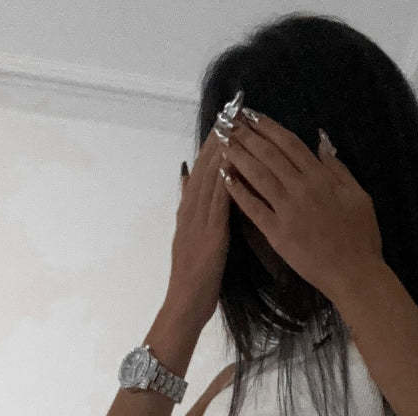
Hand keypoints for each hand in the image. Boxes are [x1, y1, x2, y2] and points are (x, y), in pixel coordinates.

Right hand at [168, 115, 233, 322]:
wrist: (185, 304)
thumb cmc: (194, 278)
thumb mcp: (189, 237)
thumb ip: (187, 207)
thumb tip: (185, 178)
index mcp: (188, 211)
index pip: (200, 169)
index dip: (211, 144)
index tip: (223, 120)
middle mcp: (191, 211)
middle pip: (204, 167)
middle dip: (217, 138)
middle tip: (229, 110)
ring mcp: (198, 222)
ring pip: (209, 179)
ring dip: (220, 151)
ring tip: (231, 124)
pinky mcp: (209, 235)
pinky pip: (217, 203)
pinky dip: (224, 181)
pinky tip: (232, 163)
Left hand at [221, 111, 383, 301]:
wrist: (354, 274)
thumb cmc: (361, 237)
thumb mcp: (359, 195)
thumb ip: (338, 168)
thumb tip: (321, 141)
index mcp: (321, 178)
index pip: (289, 144)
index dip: (268, 127)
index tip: (252, 115)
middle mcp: (302, 189)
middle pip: (269, 155)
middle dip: (247, 135)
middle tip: (228, 121)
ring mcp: (288, 211)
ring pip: (258, 176)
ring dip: (238, 156)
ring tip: (222, 143)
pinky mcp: (278, 234)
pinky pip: (254, 208)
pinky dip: (238, 192)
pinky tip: (225, 178)